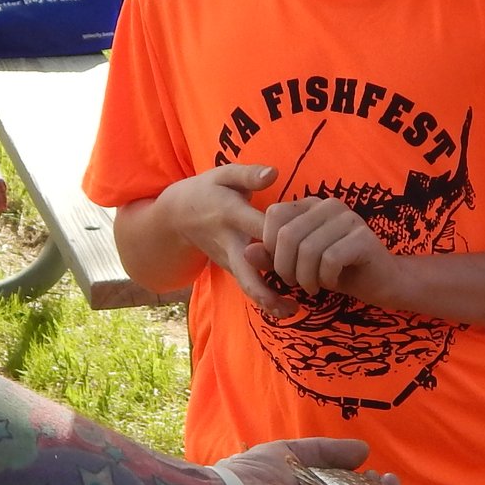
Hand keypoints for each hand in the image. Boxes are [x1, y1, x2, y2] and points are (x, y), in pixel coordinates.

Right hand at [154, 165, 287, 316]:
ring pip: (246, 285)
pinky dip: (264, 298)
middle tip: (292, 303)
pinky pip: (247, 285)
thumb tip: (274, 173)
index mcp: (231, 215)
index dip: (282, 238)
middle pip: (247, 271)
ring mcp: (228, 259)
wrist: (176, 217)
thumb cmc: (208, 191)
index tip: (307, 242)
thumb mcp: (223, 175)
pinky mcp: (230, 268)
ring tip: (292, 311)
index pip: (259, 228)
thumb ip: (249, 175)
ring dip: (267, 301)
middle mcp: (229, 242)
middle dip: (266, 290)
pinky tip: (286, 307)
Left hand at [251, 197, 392, 302]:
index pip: (274, 214)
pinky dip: (325, 278)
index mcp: (310, 206)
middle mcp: (329, 205)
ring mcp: (348, 218)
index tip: (282, 267)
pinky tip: (332, 282)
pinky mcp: (363, 237)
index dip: (270, 246)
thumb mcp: (298, 265)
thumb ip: (272, 257)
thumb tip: (247, 251)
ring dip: (306, 277)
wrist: (381, 281)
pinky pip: (329, 260)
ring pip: (308, 250)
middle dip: (285, 267)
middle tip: (296, 284)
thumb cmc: (336, 271)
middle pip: (288, 235)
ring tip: (314, 286)